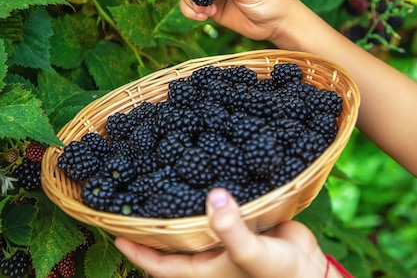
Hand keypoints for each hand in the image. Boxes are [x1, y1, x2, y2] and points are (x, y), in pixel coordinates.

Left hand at [114, 188, 329, 277]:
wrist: (311, 269)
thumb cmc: (280, 273)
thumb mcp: (252, 255)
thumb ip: (231, 230)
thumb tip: (214, 197)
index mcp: (201, 269)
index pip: (157, 262)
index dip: (134, 248)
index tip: (113, 228)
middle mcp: (207, 252)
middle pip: (171, 237)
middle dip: (153, 218)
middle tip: (134, 189)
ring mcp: (222, 236)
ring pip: (192, 218)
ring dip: (178, 200)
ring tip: (162, 172)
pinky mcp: (240, 219)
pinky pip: (217, 206)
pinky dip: (208, 190)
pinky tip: (204, 167)